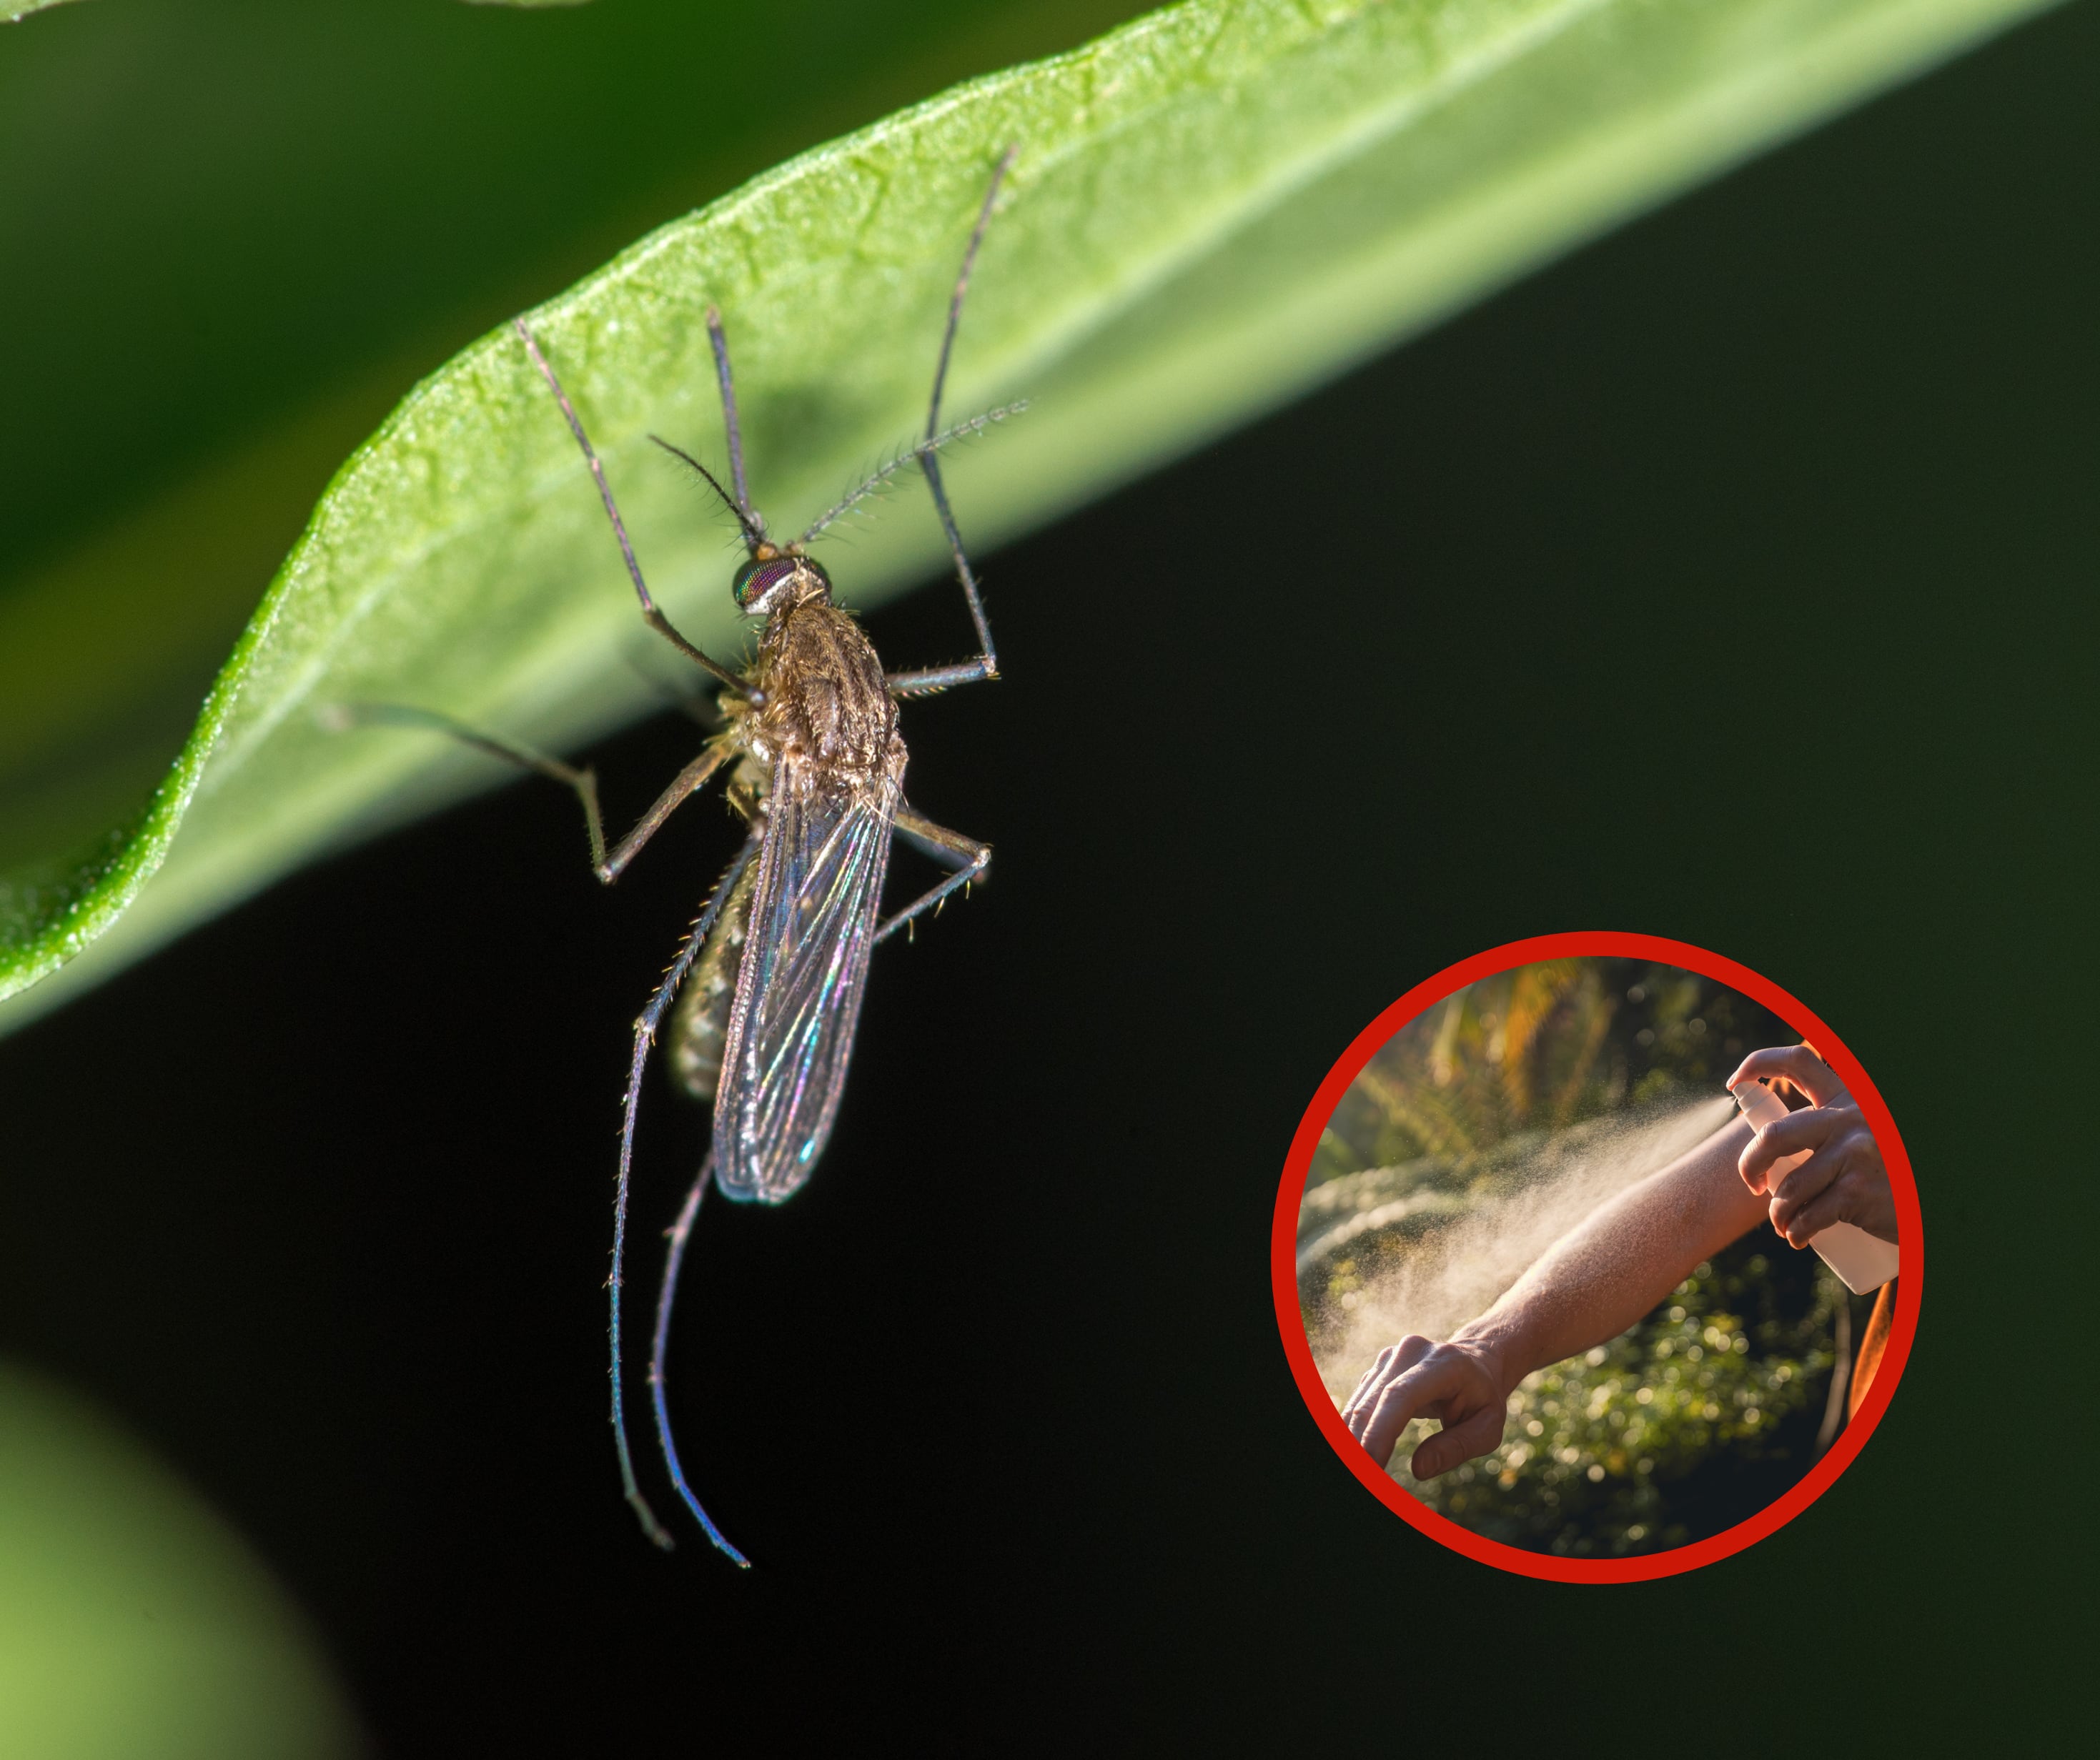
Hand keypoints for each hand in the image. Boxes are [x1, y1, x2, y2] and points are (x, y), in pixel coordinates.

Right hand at [1341, 1334, 1509, 1478]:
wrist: (1476, 1361)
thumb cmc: (1483, 1399)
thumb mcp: (1488, 1428)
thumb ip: (1457, 1447)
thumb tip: (1419, 1470)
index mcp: (1445, 1363)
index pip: (1401, 1395)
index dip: (1381, 1430)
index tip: (1371, 1465)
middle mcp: (1412, 1352)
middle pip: (1373, 1401)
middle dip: (1360, 1441)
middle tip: (1364, 1475)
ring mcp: (1391, 1356)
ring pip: (1360, 1403)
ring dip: (1354, 1438)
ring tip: (1363, 1467)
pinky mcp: (1379, 1368)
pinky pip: (1359, 1402)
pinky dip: (1356, 1430)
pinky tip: (1358, 1451)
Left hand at [1730, 1045, 1896, 1247]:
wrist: (1937, 1204)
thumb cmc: (1892, 1172)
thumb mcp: (1866, 1134)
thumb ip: (1830, 1127)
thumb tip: (1769, 1142)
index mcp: (1848, 1097)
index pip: (1798, 1061)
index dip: (1757, 1064)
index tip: (1733, 1083)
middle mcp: (1849, 1119)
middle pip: (1773, 1136)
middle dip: (1750, 1165)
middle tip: (1754, 1184)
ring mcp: (1854, 1154)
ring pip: (1788, 1187)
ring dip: (1778, 1213)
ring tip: (1786, 1224)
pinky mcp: (1857, 1191)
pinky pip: (1807, 1216)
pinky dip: (1796, 1233)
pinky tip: (1799, 1237)